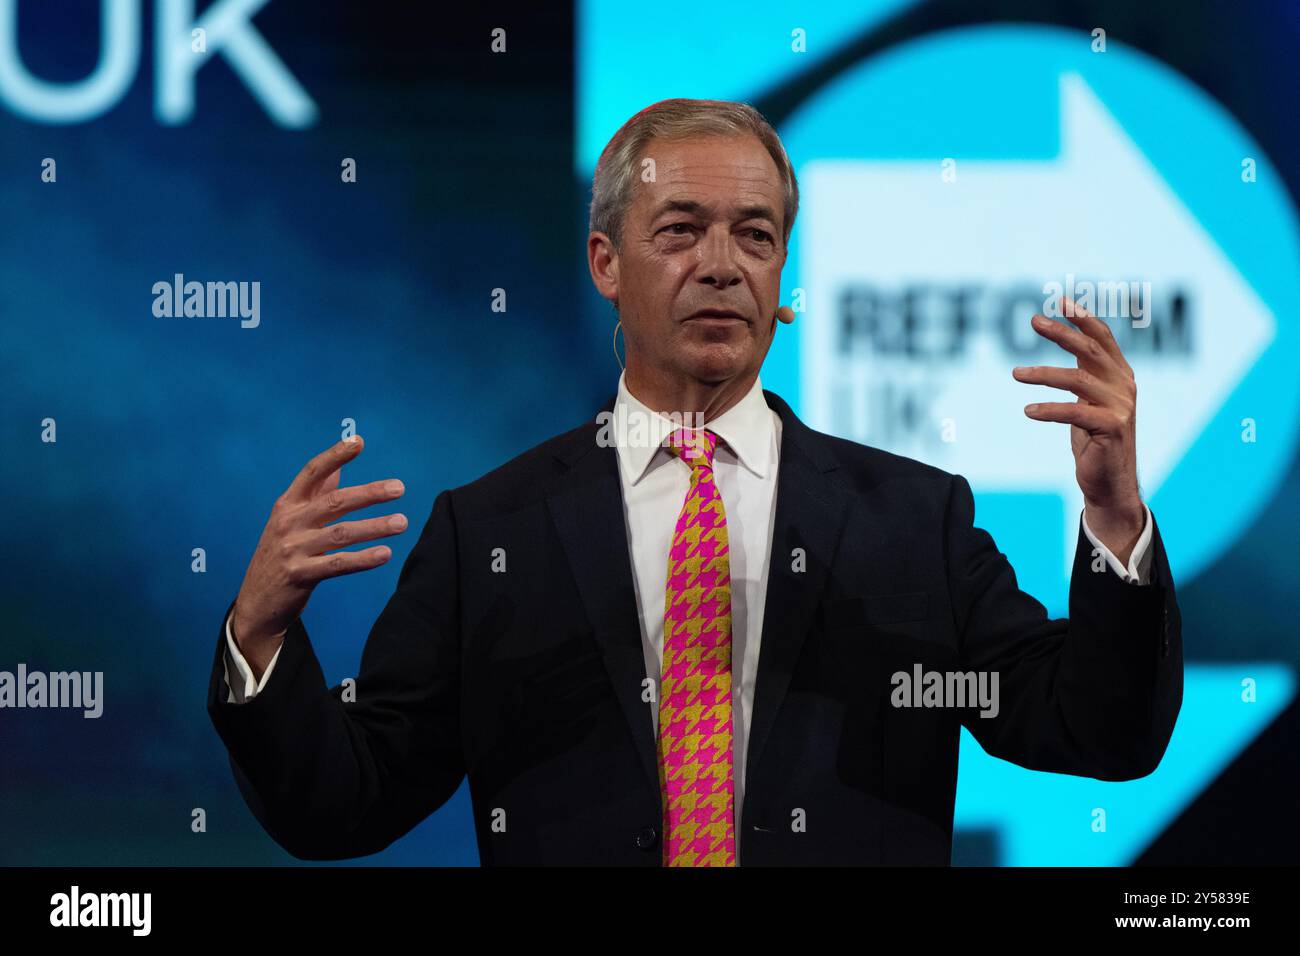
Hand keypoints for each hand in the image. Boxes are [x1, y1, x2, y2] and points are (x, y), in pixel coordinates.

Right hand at [231, 435, 407, 674]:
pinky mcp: (299, 575)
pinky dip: (363, 559)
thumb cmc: (281, 555)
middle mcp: (288, 522)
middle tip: (399, 488)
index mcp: (287, 505)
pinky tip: (385, 554)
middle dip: (369, 493)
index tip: (358, 442)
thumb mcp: (290, 521)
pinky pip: (338, 564)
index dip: (334, 456)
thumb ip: (314, 495)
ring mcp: (292, 549)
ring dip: (375, 526)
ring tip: (402, 522)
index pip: (311, 472)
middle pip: (334, 501)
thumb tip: (338, 467)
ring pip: (341, 534)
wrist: (256, 602)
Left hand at [1012, 296, 1144, 546]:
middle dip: (1061, 333)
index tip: (1061, 300)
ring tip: (1015, 373)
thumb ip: (1084, 372)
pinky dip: (1049, 409)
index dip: (1083, 318)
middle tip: (1032, 321)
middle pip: (1091, 350)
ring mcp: (1120, 407)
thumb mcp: (1088, 400)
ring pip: (1078, 379)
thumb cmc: (1094, 440)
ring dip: (1043, 373)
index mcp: (1120, 376)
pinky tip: (1028, 410)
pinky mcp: (1111, 428)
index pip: (1103, 339)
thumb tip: (1069, 339)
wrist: (1109, 483)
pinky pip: (1075, 412)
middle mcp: (1124, 386)